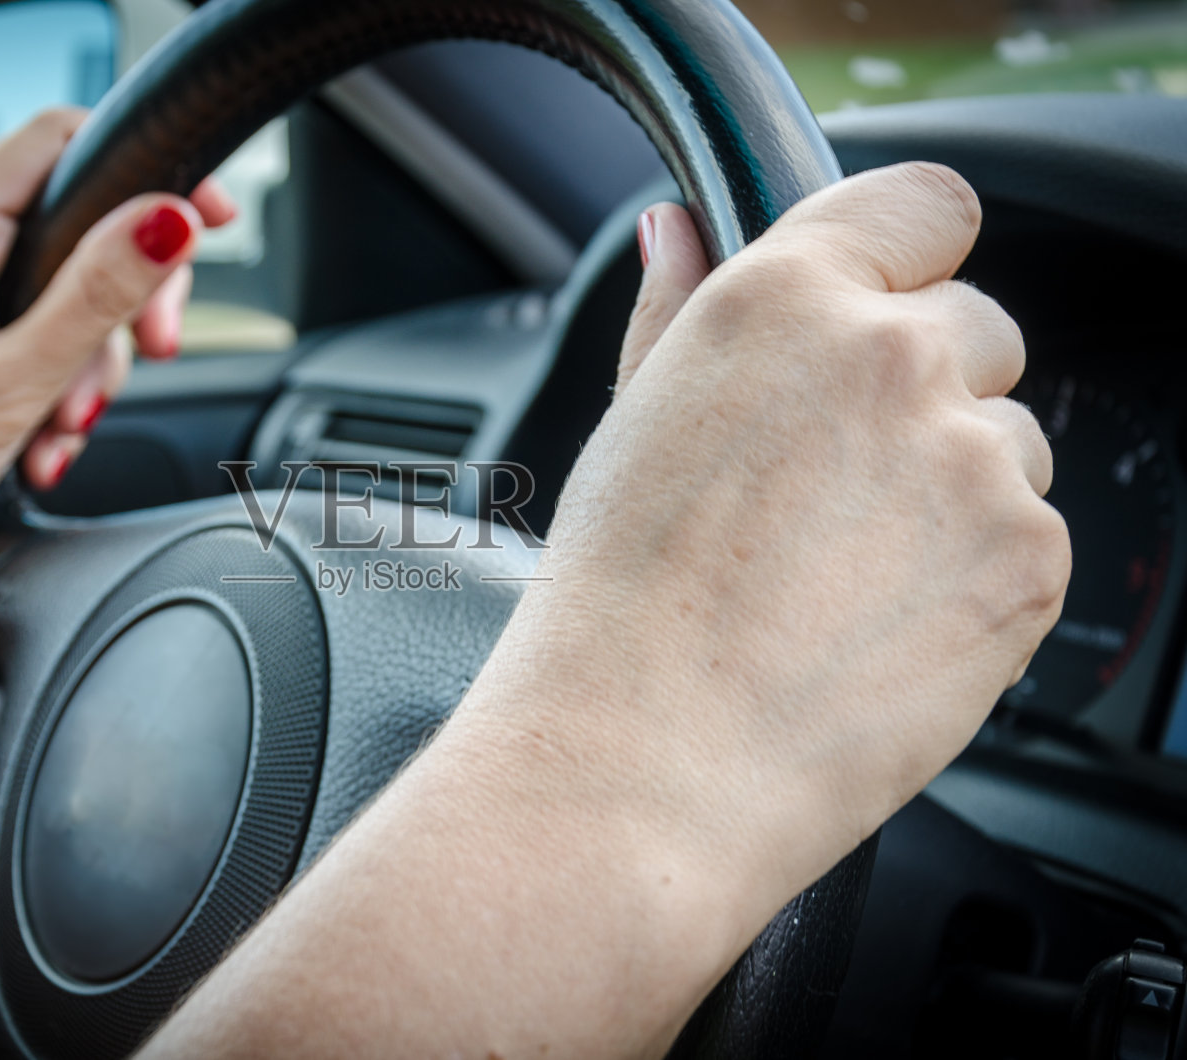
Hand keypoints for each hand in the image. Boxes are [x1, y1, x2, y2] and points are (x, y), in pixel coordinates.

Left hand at [0, 108, 235, 617]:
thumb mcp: (10, 385)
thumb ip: (95, 298)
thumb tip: (167, 222)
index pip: (58, 142)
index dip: (143, 168)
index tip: (205, 218)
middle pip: (73, 231)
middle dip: (123, 300)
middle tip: (156, 351)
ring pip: (56, 301)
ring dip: (85, 368)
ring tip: (61, 432)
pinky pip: (22, 347)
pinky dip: (49, 394)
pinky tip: (41, 448)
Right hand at [473, 162, 1069, 907]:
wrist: (651, 759)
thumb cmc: (620, 602)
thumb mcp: (631, 424)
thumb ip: (676, 306)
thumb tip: (679, 227)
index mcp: (784, 299)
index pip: (928, 204)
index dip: (909, 257)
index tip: (888, 305)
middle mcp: (892, 356)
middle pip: (979, 325)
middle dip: (928, 388)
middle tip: (837, 484)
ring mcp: (972, 456)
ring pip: (1006, 439)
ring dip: (955, 487)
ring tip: (846, 574)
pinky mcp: (1029, 558)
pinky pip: (1030, 535)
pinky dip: (978, 574)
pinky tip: (881, 622)